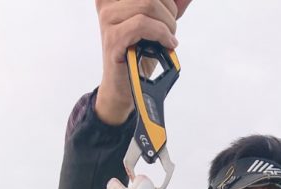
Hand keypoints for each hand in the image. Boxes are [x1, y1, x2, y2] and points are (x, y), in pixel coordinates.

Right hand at [95, 0, 191, 124]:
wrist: (126, 87)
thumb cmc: (139, 56)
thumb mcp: (156, 24)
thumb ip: (167, 8)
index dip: (167, 2)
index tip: (173, 15)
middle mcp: (107, 3)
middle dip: (169, 12)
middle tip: (170, 32)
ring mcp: (108, 19)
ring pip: (148, 5)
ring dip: (167, 25)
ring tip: (168, 40)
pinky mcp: (113, 38)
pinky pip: (142, 24)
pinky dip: (161, 34)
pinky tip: (167, 44)